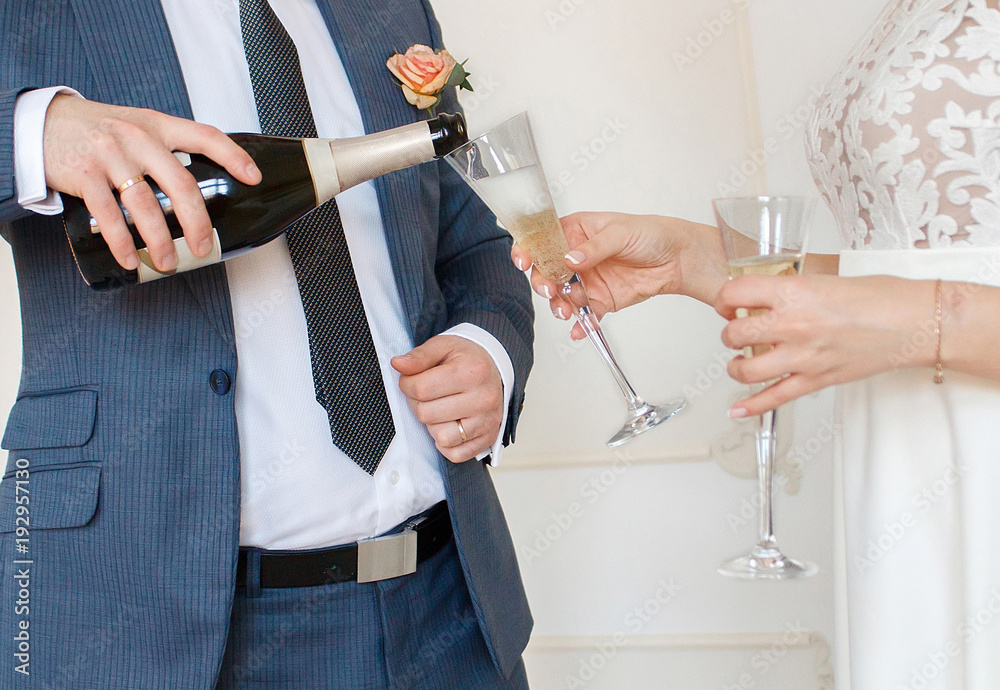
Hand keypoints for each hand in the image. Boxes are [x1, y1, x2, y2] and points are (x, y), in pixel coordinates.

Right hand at [42, 95, 261, 271]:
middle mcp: (138, 139)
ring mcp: (110, 156)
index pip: (205, 136)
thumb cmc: (99, 131)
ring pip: (145, 205)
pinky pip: (108, 215)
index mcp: (158, 126)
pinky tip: (130, 259)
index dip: (233, 157)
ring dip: (160, 241)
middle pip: (180, 184)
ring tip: (167, 263)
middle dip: (196, 222)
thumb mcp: (137, 127)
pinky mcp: (84, 175)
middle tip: (203, 247)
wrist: (42, 122)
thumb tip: (198, 191)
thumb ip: (165, 150)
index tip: (253, 178)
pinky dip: (121, 242)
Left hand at [391, 335, 503, 463]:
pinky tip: (449, 424)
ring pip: (441, 437)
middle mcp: (484, 398)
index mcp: (472, 372)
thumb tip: (398, 364)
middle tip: (426, 395)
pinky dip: (446, 444)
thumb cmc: (467, 359)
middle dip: (418, 404)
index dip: (406, 385)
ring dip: (432, 425)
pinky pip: (456, 454)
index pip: (421, 388)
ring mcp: (488, 421)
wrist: (495, 370)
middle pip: (427, 414)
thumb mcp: (443, 347)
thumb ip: (419, 356)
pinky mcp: (489, 438)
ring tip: (439, 409)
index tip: (411, 380)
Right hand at [511, 212, 726, 338]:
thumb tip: (570, 258)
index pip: (543, 239)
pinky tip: (578, 330)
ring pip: (562, 296)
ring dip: (559, 305)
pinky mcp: (600, 300)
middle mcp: (576, 257)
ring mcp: (586, 280)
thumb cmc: (651, 234)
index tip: (523, 260)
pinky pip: (584, 314)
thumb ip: (594, 247)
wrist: (678, 259)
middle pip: (547, 271)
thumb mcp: (621, 232)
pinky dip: (579, 324)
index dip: (528, 249)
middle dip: (543, 282)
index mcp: (576, 231)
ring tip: (566, 310)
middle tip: (550, 289)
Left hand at [716, 274, 935, 415]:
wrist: (913, 322)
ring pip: (746, 370)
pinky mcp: (816, 380)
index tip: (728, 303)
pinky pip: (774, 398)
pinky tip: (737, 409)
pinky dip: (751, 406)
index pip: (736, 293)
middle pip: (734, 334)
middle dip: (730, 333)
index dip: (725, 298)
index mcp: (794, 293)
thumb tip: (767, 296)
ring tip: (741, 361)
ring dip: (736, 366)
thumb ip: (792, 290)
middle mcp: (793, 325)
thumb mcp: (824, 279)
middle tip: (736, 331)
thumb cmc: (879, 297)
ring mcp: (803, 356)